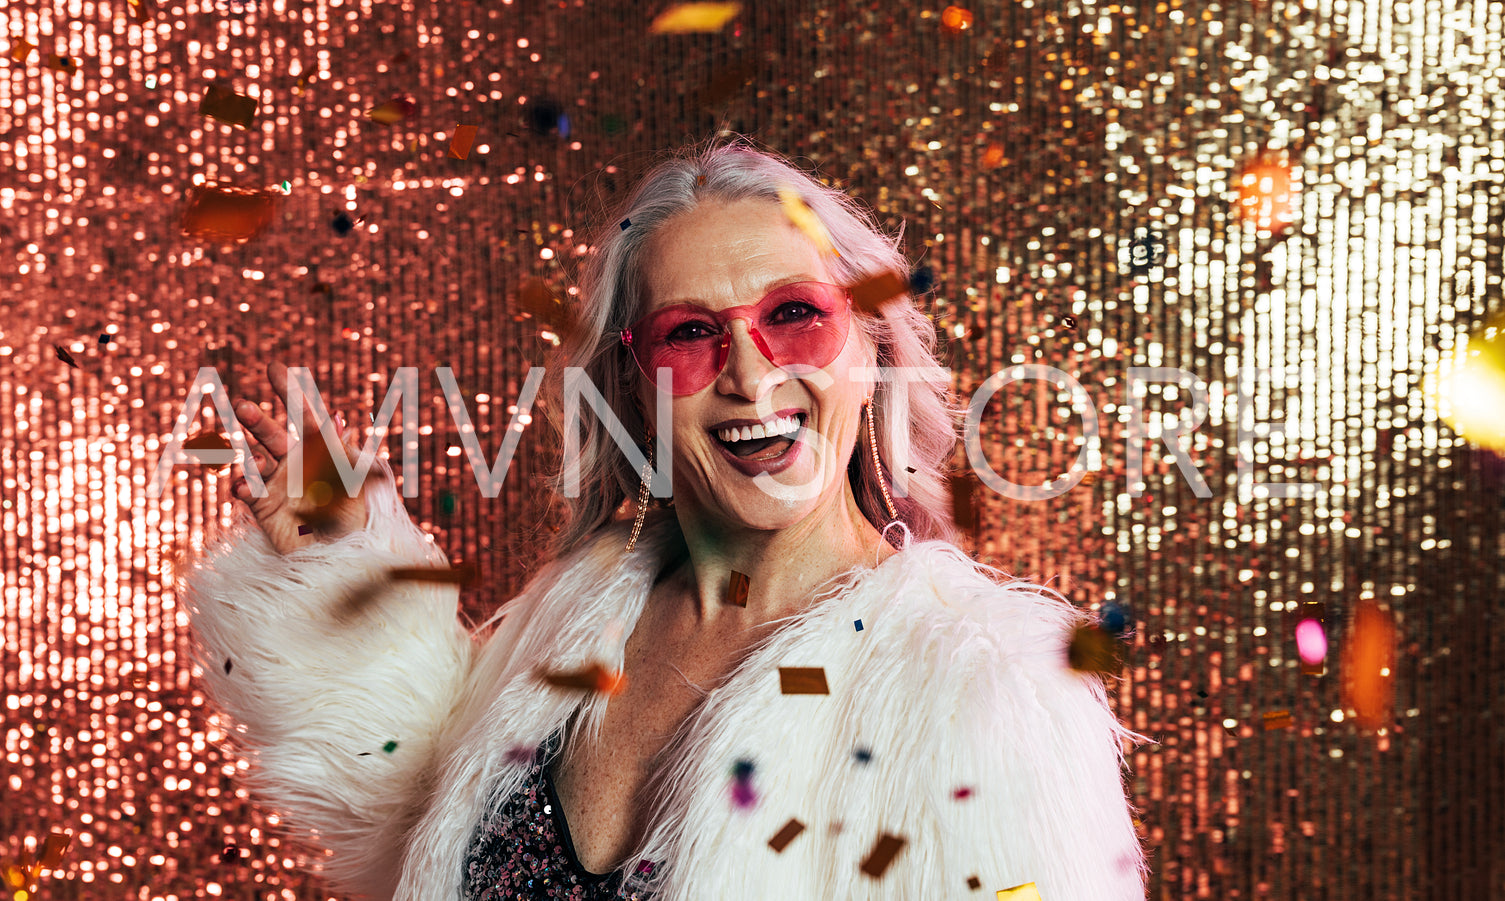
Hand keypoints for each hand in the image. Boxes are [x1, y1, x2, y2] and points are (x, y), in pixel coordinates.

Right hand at [228, 361, 372, 554]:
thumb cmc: (359, 516)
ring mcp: (275, 481)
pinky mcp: (262, 505)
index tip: (274, 367)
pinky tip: (243, 485)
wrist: (342, 553)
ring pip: (253, 458)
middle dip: (256, 419)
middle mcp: (294, 460)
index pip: (304, 413)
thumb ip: (352, 453)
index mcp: (320, 448)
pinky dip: (242, 485)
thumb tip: (341, 417)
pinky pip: (247, 490)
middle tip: (242, 406)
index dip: (290, 390)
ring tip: (247, 456)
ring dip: (246, 454)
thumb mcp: (363, 483)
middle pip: (271, 433)